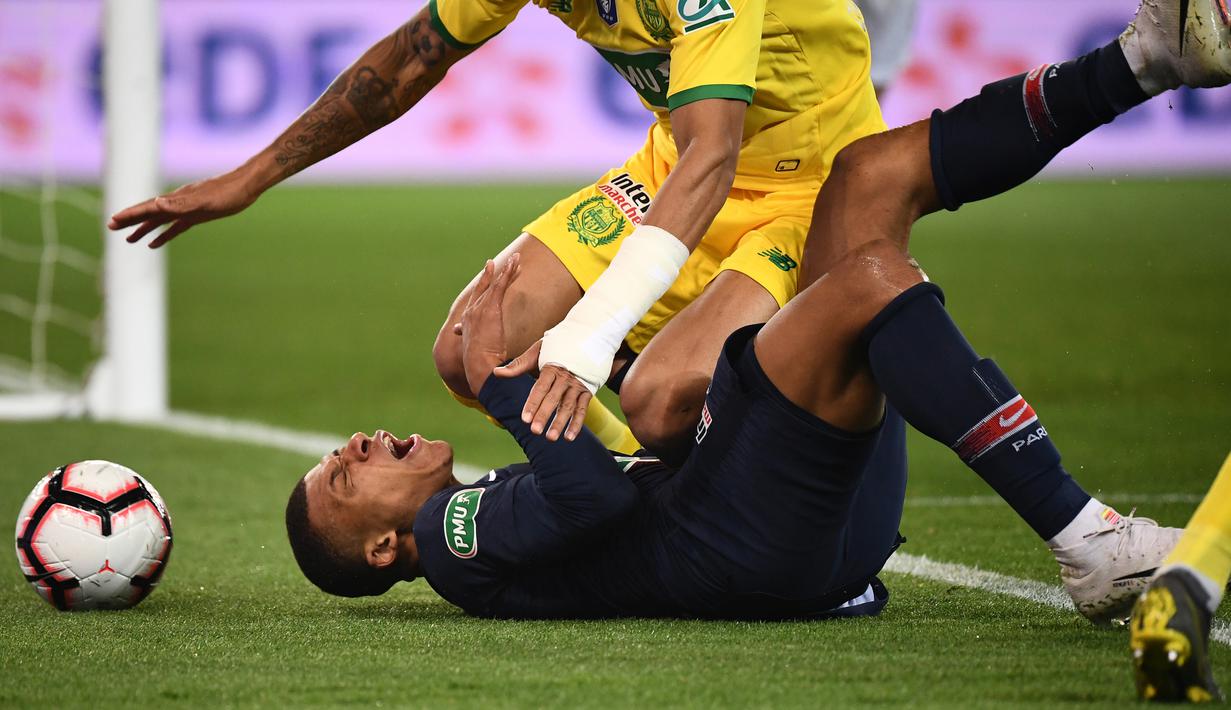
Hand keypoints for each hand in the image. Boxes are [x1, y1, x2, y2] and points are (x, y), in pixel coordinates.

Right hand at [107, 170, 260, 247]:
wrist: (246, 187)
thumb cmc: (227, 194)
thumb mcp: (204, 201)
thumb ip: (180, 204)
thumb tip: (156, 203)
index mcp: (176, 200)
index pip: (147, 208)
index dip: (130, 215)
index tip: (113, 221)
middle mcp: (177, 203)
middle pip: (148, 213)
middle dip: (130, 221)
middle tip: (111, 228)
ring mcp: (186, 209)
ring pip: (159, 221)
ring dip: (143, 229)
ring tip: (129, 240)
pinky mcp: (197, 216)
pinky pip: (175, 227)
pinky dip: (164, 234)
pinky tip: (156, 243)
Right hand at [460, 255, 520, 394]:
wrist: (479, 365)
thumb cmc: (480, 365)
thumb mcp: (477, 353)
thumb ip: (479, 348)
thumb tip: (484, 355)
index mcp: (467, 322)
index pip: (475, 301)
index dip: (481, 290)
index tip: (485, 281)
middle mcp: (471, 312)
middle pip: (483, 289)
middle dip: (490, 275)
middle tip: (493, 263)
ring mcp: (480, 308)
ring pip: (495, 285)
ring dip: (506, 271)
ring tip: (515, 260)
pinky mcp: (491, 308)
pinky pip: (501, 286)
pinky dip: (507, 273)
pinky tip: (514, 264)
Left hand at [498, 346, 590, 441]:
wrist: (588, 335)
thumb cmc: (557, 346)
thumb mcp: (538, 351)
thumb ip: (518, 365)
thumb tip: (496, 372)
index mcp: (552, 367)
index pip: (540, 388)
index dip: (533, 403)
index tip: (525, 418)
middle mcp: (566, 377)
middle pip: (554, 399)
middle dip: (544, 415)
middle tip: (535, 431)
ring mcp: (578, 385)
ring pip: (569, 406)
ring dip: (560, 423)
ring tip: (551, 438)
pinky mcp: (588, 391)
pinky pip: (582, 409)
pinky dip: (577, 423)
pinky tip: (569, 437)